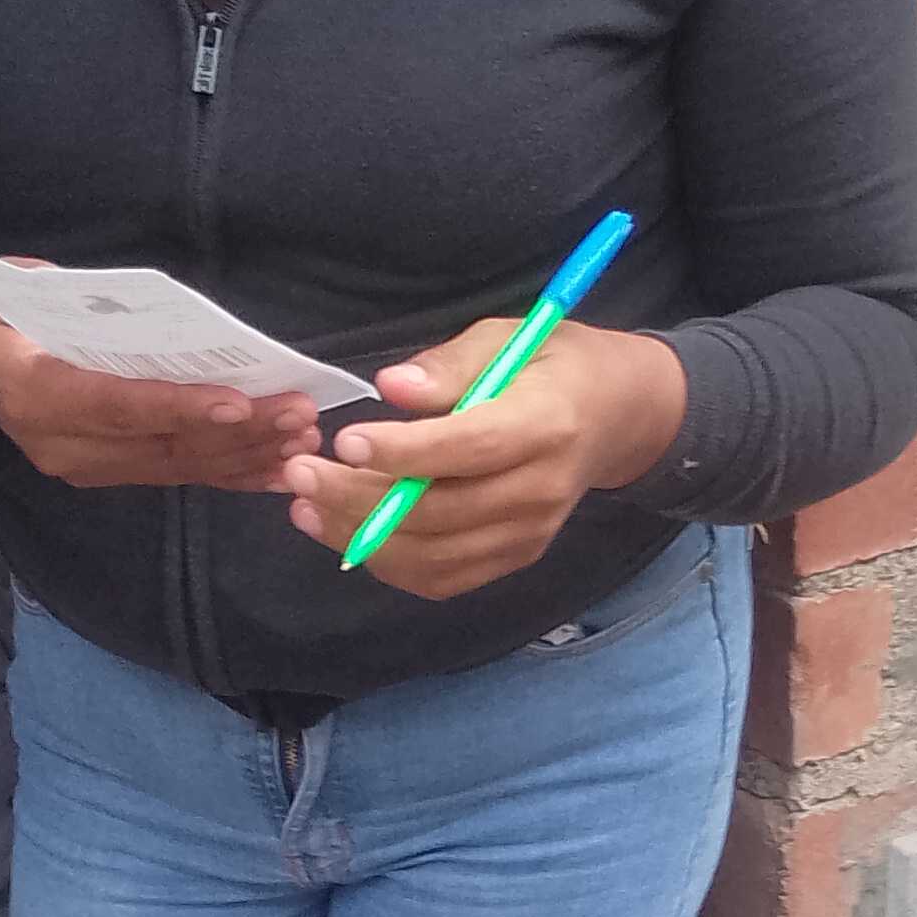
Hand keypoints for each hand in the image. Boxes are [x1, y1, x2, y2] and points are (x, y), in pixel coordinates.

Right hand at [0, 279, 307, 496]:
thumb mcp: (25, 288)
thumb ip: (90, 305)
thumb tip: (170, 316)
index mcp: (35, 394)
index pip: (120, 405)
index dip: (182, 407)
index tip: (240, 402)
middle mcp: (60, 445)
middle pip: (162, 444)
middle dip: (238, 433)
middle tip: (298, 415)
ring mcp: (84, 467)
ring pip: (177, 467)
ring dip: (245, 456)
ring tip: (301, 439)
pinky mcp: (105, 474)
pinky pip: (175, 476)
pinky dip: (229, 474)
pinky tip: (275, 473)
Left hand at [281, 319, 688, 599]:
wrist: (617, 416)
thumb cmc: (553, 365)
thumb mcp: (506, 338)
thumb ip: (448, 366)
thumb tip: (391, 388)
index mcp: (547, 424)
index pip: (469, 449)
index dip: (404, 452)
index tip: (344, 441)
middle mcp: (542, 489)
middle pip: (440, 512)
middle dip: (358, 498)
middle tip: (299, 474)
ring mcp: (530, 532)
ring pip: (434, 556)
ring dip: (361, 536)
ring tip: (306, 506)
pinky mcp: (516, 556)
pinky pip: (443, 577)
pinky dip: (389, 562)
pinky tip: (346, 530)